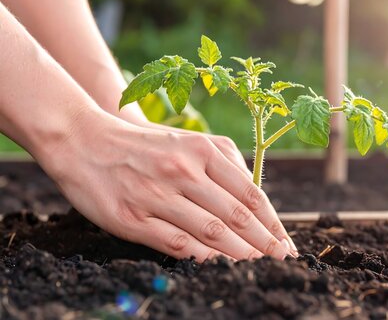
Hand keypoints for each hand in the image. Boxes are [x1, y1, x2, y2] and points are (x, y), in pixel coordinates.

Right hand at [38, 110, 296, 260]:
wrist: (84, 141)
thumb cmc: (146, 146)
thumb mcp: (189, 142)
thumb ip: (224, 165)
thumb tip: (256, 200)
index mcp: (203, 150)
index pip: (250, 193)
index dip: (272, 222)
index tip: (285, 241)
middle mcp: (183, 170)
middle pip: (236, 214)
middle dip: (264, 241)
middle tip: (282, 258)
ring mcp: (157, 194)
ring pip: (211, 231)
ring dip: (240, 252)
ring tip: (258, 264)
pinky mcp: (132, 217)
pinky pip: (177, 243)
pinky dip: (203, 256)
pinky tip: (220, 264)